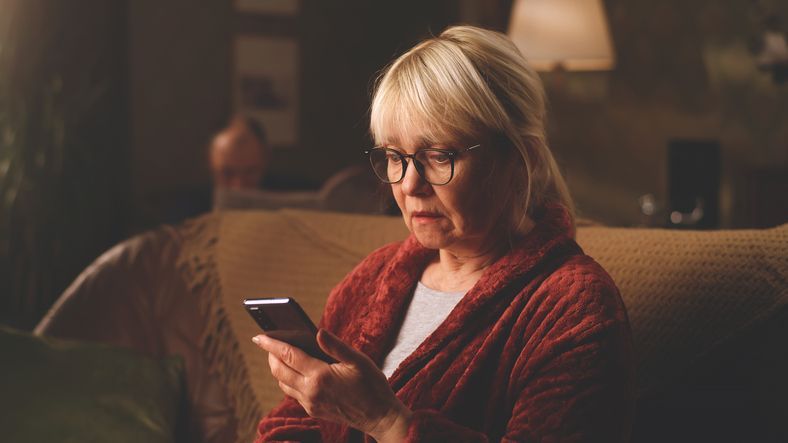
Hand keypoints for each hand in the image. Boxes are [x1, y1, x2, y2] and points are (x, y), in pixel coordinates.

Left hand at [253, 329, 411, 441]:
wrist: (379, 416)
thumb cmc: (372, 385)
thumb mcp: (358, 360)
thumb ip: (335, 346)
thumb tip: (317, 331)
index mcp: (320, 376)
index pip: (288, 355)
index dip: (271, 344)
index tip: (258, 336)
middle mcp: (311, 391)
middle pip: (279, 370)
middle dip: (271, 355)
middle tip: (269, 342)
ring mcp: (310, 403)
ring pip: (283, 383)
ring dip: (278, 369)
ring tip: (280, 355)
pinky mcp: (313, 411)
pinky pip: (293, 393)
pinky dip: (288, 380)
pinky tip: (296, 371)